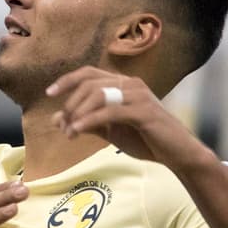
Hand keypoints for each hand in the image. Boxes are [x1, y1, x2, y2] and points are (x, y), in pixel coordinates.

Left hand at [46, 66, 211, 171]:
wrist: (177, 154)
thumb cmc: (146, 140)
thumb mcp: (110, 131)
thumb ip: (86, 123)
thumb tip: (57, 119)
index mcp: (123, 84)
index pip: (89, 73)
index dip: (67, 80)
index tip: (50, 93)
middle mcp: (130, 84)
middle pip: (89, 83)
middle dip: (71, 104)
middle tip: (63, 125)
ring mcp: (138, 95)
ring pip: (98, 94)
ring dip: (78, 114)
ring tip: (70, 133)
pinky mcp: (143, 111)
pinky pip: (110, 111)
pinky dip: (90, 120)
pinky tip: (79, 130)